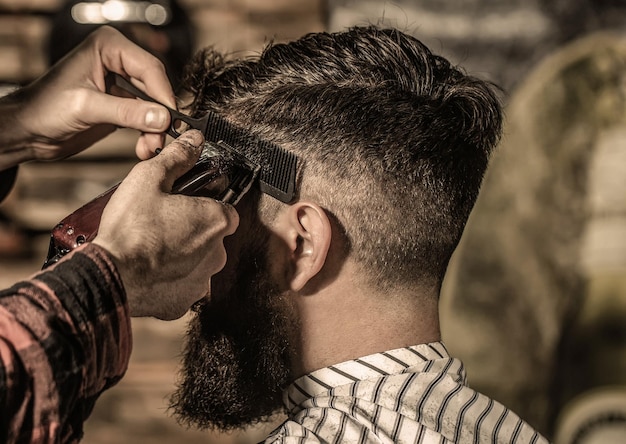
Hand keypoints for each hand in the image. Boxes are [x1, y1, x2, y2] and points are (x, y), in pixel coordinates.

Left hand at [0, 26, 173, 168]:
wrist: (28, 131)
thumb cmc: (44, 109)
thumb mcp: (87, 108)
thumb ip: (127, 112)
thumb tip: (162, 117)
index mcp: (108, 47)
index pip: (150, 68)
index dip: (164, 95)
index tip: (171, 120)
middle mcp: (117, 61)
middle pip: (156, 87)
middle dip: (160, 116)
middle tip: (161, 139)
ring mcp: (121, 83)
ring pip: (154, 105)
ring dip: (155, 129)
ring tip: (149, 148)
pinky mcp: (121, 104)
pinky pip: (146, 118)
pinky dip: (148, 134)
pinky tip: (144, 147)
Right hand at [93, 130, 239, 319]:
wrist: (109, 276)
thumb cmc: (131, 228)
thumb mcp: (150, 178)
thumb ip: (178, 157)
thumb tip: (195, 140)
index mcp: (218, 222)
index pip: (225, 208)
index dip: (204, 203)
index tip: (184, 204)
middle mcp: (217, 254)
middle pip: (210, 236)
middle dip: (191, 230)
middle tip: (160, 224)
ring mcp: (201, 282)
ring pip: (196, 263)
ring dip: (181, 256)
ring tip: (150, 248)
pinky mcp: (182, 303)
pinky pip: (180, 287)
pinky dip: (168, 280)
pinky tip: (148, 270)